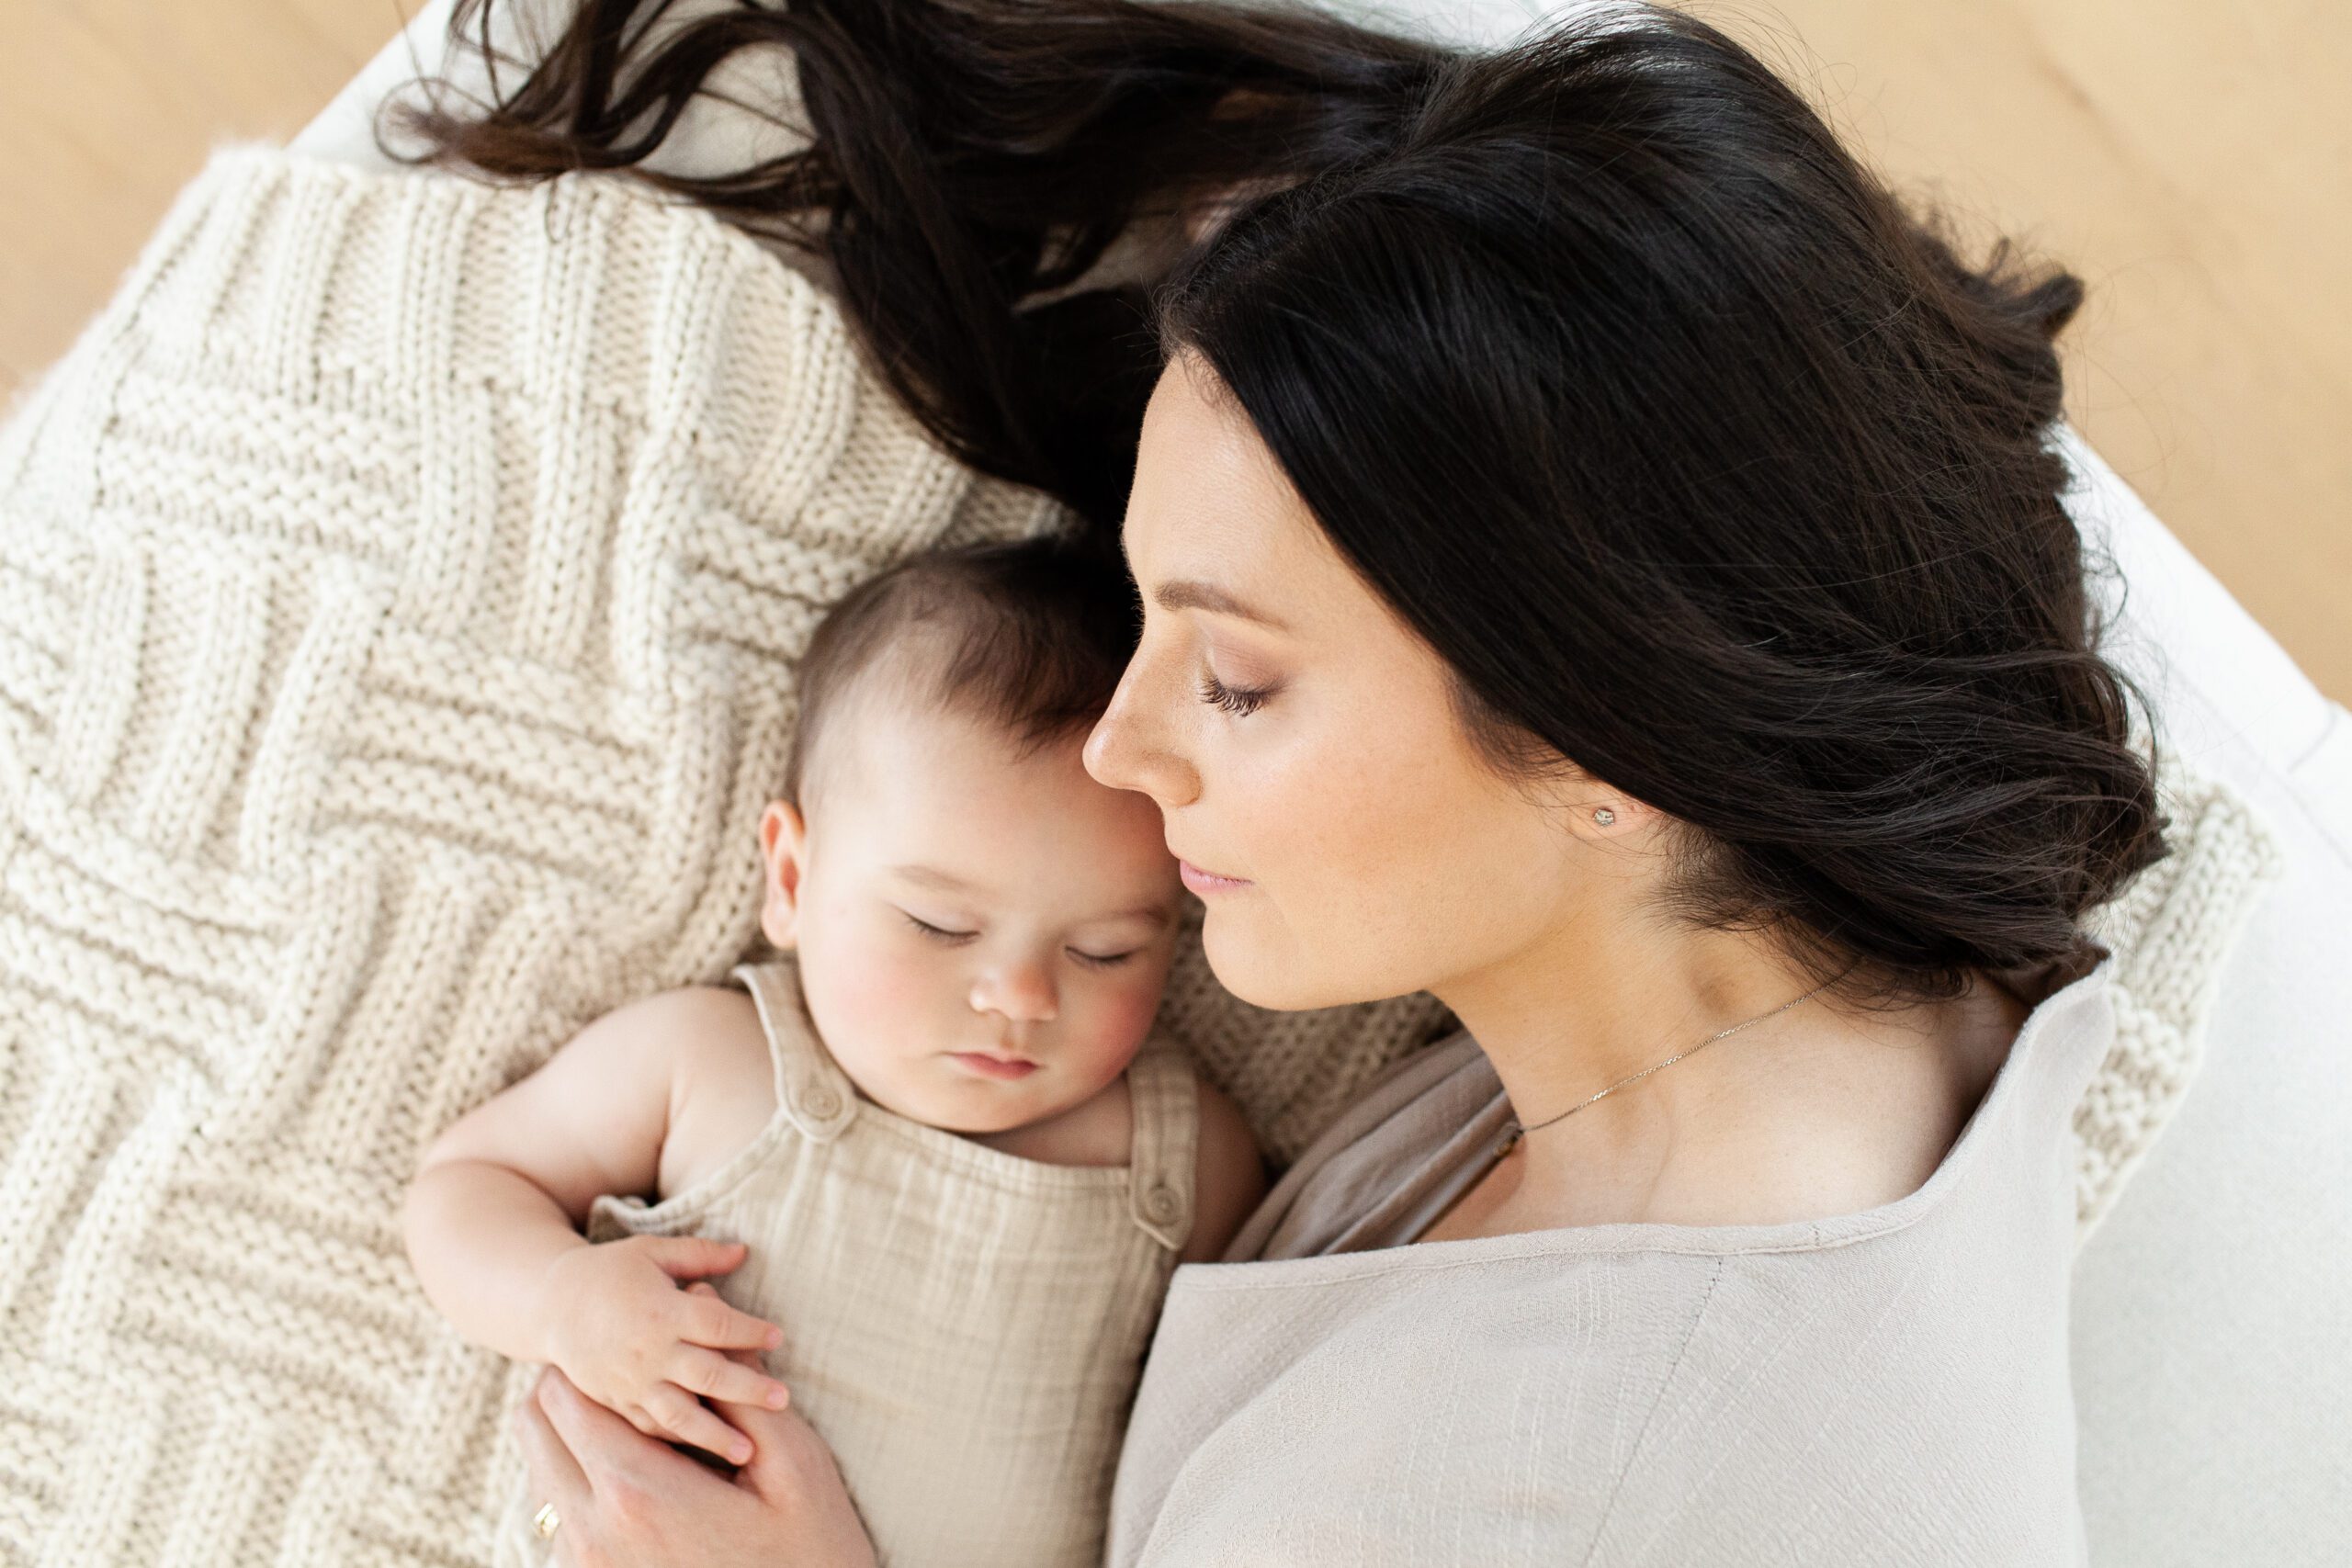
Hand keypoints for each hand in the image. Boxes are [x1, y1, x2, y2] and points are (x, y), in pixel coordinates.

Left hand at [516, 1282, 878, 1567]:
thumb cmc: (810, 1545)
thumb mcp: (792, 1462)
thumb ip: (739, 1386)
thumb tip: (705, 1298)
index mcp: (638, 1489)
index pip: (567, 1399)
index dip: (584, 1360)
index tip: (615, 1346)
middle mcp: (596, 1530)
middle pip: (536, 1430)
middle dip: (567, 1389)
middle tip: (613, 1371)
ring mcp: (588, 1564)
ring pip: (539, 1471)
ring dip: (568, 1435)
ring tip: (620, 1417)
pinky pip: (556, 1516)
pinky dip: (574, 1480)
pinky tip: (624, 1470)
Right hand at [537, 1235, 793, 1464]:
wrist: (551, 1306)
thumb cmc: (611, 1272)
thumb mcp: (653, 1252)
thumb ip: (700, 1254)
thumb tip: (744, 1251)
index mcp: (663, 1310)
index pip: (717, 1324)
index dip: (750, 1331)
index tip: (778, 1338)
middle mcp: (649, 1351)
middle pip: (708, 1375)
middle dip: (748, 1389)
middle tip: (783, 1400)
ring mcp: (632, 1382)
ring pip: (679, 1414)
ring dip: (714, 1434)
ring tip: (746, 1451)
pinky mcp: (617, 1402)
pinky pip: (650, 1427)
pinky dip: (676, 1440)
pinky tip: (702, 1451)